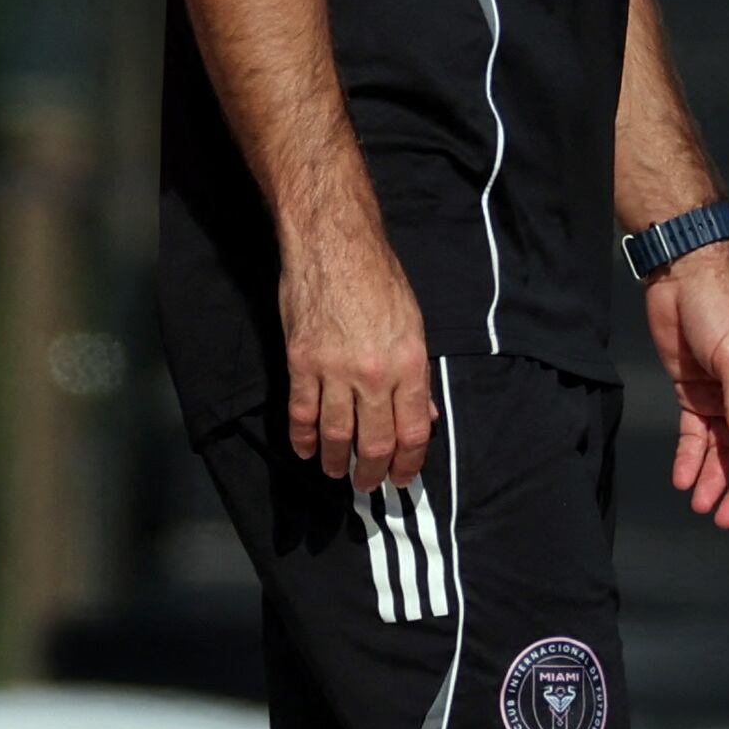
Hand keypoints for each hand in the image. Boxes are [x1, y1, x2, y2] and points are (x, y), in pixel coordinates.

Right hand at [281, 211, 431, 486]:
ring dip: (336, 461)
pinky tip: (305, 450)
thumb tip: (427, 415)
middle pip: (375, 441)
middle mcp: (374, 373)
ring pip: (336, 434)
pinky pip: (301, 412)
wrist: (333, 244)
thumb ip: (418, 374)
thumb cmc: (378, 277)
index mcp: (409, 363)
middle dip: (372, 471)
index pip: (414, 429)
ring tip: (336, 472)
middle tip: (369, 484)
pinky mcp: (301, 362)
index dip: (409, 461)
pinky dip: (302, 438)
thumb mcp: (414, 323)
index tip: (402, 477)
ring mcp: (334, 370)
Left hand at [645, 246, 728, 526]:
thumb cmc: (721, 306)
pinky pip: (695, 435)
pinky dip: (689, 458)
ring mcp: (724, 398)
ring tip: (700, 507)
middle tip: (723, 519)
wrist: (682, 274)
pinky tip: (681, 480)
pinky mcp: (695, 393)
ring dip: (713, 479)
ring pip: (723, 451)